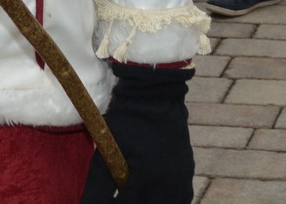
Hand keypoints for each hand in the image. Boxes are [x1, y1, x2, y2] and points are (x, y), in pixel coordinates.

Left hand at [80, 62, 193, 202]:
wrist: (156, 93)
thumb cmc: (126, 120)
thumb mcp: (107, 151)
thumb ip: (98, 185)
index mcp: (147, 179)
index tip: (102, 202)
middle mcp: (169, 183)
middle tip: (119, 197)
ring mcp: (182, 178)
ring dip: (149, 203)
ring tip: (134, 195)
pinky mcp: (187, 172)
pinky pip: (180, 199)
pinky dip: (166, 201)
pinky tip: (152, 195)